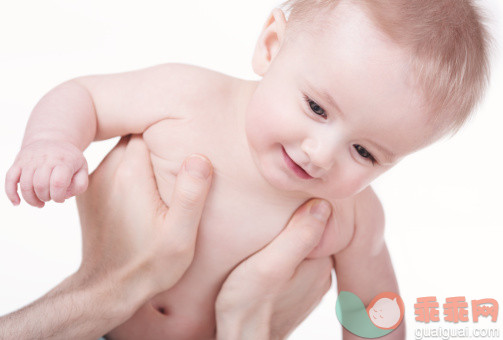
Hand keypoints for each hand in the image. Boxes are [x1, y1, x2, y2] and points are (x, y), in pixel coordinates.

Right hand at [5, 140, 87, 206]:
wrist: (53, 139)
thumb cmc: (69, 159)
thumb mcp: (82, 169)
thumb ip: (80, 185)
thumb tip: (64, 196)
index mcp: (63, 161)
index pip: (58, 183)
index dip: (58, 197)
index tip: (61, 198)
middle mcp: (45, 158)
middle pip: (40, 185)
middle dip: (46, 198)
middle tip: (50, 198)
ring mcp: (30, 160)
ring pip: (25, 185)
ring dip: (31, 199)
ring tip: (40, 203)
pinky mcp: (18, 162)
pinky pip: (9, 179)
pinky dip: (11, 193)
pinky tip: (17, 203)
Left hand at [76, 134, 212, 296]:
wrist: (108, 289)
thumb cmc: (149, 264)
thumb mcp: (180, 236)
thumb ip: (190, 195)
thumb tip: (199, 156)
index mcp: (132, 175)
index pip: (147, 128)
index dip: (167, 128)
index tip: (184, 135)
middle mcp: (108, 171)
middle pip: (135, 135)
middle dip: (156, 138)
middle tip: (178, 149)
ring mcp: (95, 181)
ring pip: (123, 149)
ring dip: (143, 154)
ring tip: (164, 169)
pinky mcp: (90, 192)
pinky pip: (112, 166)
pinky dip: (128, 168)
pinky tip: (143, 187)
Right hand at [215, 199, 332, 339]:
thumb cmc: (248, 304)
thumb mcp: (270, 264)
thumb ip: (299, 234)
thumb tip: (324, 203)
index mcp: (320, 262)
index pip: (321, 222)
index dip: (303, 207)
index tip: (283, 198)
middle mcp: (322, 274)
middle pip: (312, 235)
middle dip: (296, 223)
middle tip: (271, 213)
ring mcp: (310, 286)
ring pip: (303, 251)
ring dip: (290, 241)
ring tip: (267, 232)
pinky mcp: (296, 294)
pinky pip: (296, 266)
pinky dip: (285, 259)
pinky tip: (268, 256)